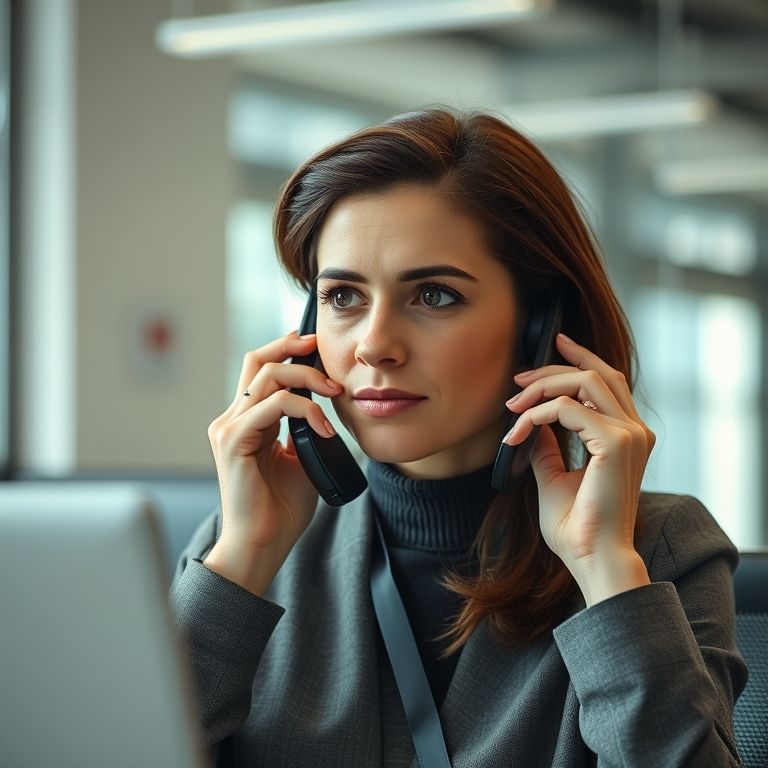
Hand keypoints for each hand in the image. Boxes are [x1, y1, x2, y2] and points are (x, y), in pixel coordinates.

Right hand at [204, 330, 342, 593]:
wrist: (263, 544)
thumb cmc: (281, 509)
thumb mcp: (301, 457)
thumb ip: (306, 429)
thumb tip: (326, 406)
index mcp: (247, 422)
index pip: (260, 370)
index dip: (284, 350)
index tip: (314, 345)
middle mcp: (233, 419)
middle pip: (257, 360)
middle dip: (290, 345)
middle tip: (319, 346)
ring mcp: (230, 428)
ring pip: (266, 376)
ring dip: (306, 377)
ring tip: (334, 392)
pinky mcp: (234, 441)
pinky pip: (272, 405)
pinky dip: (304, 409)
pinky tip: (325, 428)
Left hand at [504, 333, 655, 605]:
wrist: (591, 558)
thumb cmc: (577, 527)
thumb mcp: (555, 476)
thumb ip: (549, 446)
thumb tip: (534, 422)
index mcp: (626, 436)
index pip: (607, 381)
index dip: (580, 358)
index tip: (553, 345)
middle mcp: (634, 430)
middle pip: (595, 374)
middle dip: (551, 370)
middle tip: (517, 382)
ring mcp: (629, 434)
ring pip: (582, 382)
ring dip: (541, 387)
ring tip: (513, 406)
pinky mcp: (615, 442)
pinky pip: (566, 408)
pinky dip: (536, 415)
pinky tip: (517, 432)